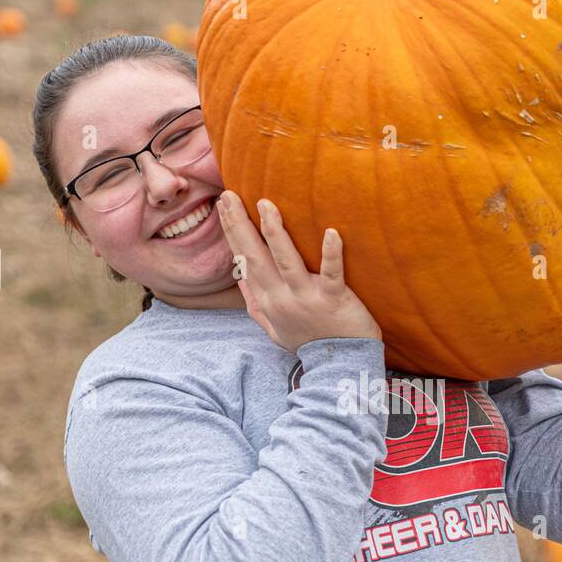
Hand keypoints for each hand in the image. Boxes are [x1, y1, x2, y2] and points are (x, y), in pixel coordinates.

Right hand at [215, 192, 383, 352]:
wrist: (338, 366)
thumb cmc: (309, 342)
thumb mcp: (274, 328)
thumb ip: (255, 303)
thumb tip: (240, 277)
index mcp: (267, 301)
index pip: (244, 260)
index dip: (232, 232)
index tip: (223, 206)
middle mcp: (281, 298)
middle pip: (256, 256)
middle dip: (240, 225)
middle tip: (230, 195)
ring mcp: (306, 299)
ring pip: (286, 261)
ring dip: (275, 232)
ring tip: (266, 204)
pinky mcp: (333, 300)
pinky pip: (332, 273)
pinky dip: (331, 254)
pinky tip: (332, 232)